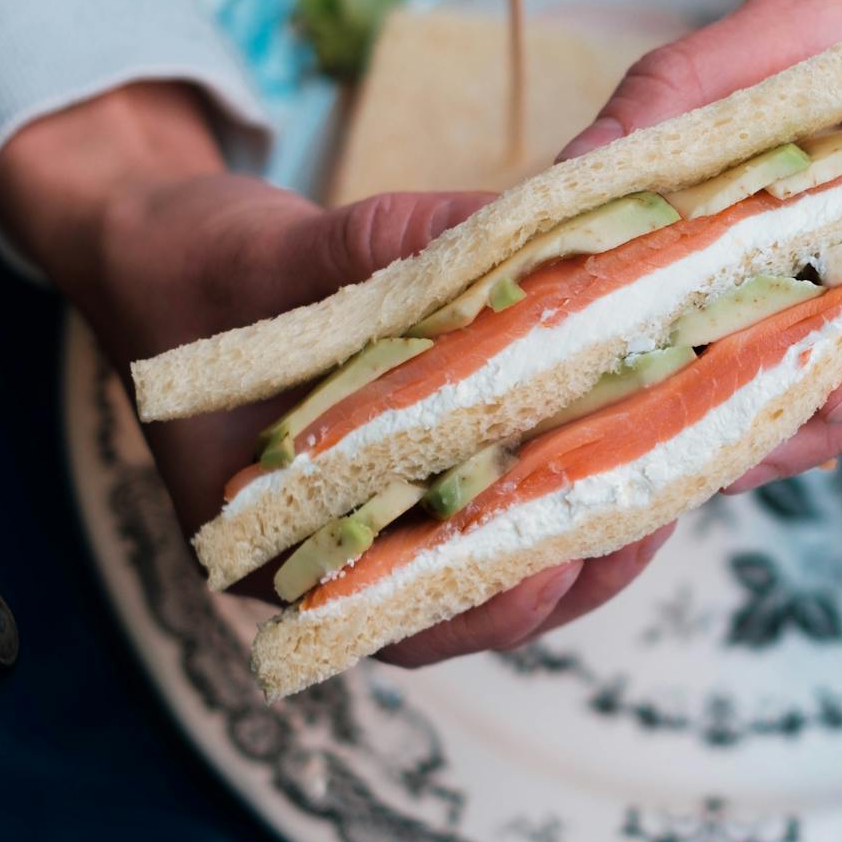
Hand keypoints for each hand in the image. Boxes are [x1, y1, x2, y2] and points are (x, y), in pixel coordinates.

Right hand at [0, 82, 671, 658]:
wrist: (177, 258)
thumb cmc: (197, 269)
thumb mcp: (279, 252)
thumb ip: (388, 251)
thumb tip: (515, 233)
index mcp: (272, 541)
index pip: (386, 608)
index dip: (478, 599)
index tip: (555, 562)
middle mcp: (340, 550)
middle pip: (469, 600)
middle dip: (568, 563)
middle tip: (653, 507)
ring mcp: (388, 514)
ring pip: (500, 559)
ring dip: (583, 524)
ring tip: (664, 471)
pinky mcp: (428, 471)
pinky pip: (505, 497)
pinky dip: (564, 473)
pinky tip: (625, 430)